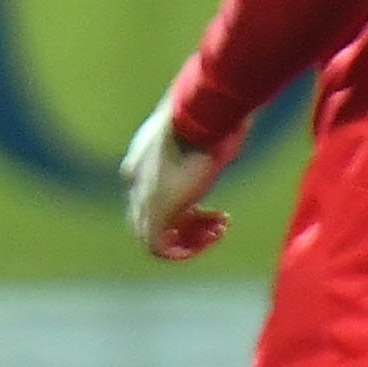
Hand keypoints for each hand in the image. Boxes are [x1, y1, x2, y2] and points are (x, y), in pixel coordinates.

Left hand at [121, 104, 229, 261]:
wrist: (201, 117)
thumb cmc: (211, 120)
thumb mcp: (205, 134)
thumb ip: (206, 143)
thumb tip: (231, 132)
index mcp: (141, 160)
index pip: (148, 195)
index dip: (180, 206)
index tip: (208, 202)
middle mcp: (136, 181)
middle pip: (147, 219)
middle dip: (183, 226)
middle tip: (215, 220)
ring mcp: (143, 197)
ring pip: (152, 236)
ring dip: (188, 241)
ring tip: (217, 230)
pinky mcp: (155, 211)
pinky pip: (158, 247)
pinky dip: (185, 250)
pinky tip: (213, 237)